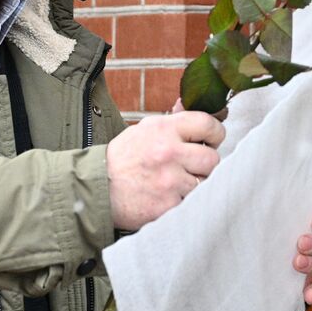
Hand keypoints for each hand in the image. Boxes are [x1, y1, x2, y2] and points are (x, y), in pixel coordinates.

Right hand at [106, 112, 225, 230]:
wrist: (97, 188)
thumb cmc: (124, 158)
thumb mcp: (145, 130)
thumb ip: (173, 121)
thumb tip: (189, 104)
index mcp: (164, 130)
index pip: (208, 124)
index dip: (215, 133)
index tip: (211, 140)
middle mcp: (168, 153)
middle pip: (212, 158)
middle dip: (205, 163)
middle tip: (191, 166)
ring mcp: (169, 181)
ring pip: (205, 182)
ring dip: (195, 183)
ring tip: (177, 182)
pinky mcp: (167, 205)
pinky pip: (192, 202)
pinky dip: (184, 201)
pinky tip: (169, 196)